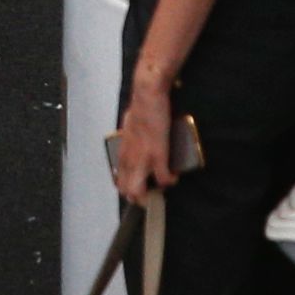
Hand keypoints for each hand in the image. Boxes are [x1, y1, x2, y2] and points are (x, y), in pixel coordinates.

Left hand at [113, 77, 179, 203]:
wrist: (147, 95)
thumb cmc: (140, 109)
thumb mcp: (128, 128)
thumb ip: (130, 142)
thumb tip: (134, 145)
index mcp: (122, 152)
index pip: (120, 181)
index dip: (130, 190)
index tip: (141, 189)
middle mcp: (128, 159)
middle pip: (128, 192)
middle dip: (140, 198)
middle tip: (153, 194)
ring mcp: (142, 158)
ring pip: (140, 191)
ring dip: (153, 194)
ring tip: (162, 188)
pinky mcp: (157, 154)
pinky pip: (164, 179)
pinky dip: (170, 181)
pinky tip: (174, 176)